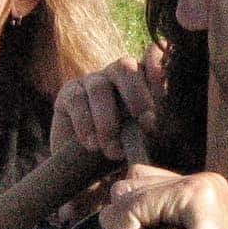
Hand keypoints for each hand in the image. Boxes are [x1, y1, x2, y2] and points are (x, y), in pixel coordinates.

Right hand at [52, 42, 167, 161]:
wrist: (90, 164)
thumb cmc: (126, 147)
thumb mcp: (146, 136)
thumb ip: (152, 123)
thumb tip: (150, 119)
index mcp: (144, 78)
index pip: (151, 65)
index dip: (157, 77)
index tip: (158, 109)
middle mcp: (117, 73)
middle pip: (124, 67)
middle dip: (136, 95)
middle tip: (144, 123)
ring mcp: (91, 80)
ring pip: (99, 87)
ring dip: (107, 121)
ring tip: (113, 149)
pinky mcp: (68, 93)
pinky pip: (76, 100)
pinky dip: (86, 125)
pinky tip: (92, 145)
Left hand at [99, 165, 227, 228]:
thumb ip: (141, 219)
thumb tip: (107, 210)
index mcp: (199, 191)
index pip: (138, 183)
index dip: (128, 223)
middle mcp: (204, 181)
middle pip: (128, 184)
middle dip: (122, 226)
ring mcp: (203, 185)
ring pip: (126, 193)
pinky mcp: (197, 195)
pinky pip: (133, 207)